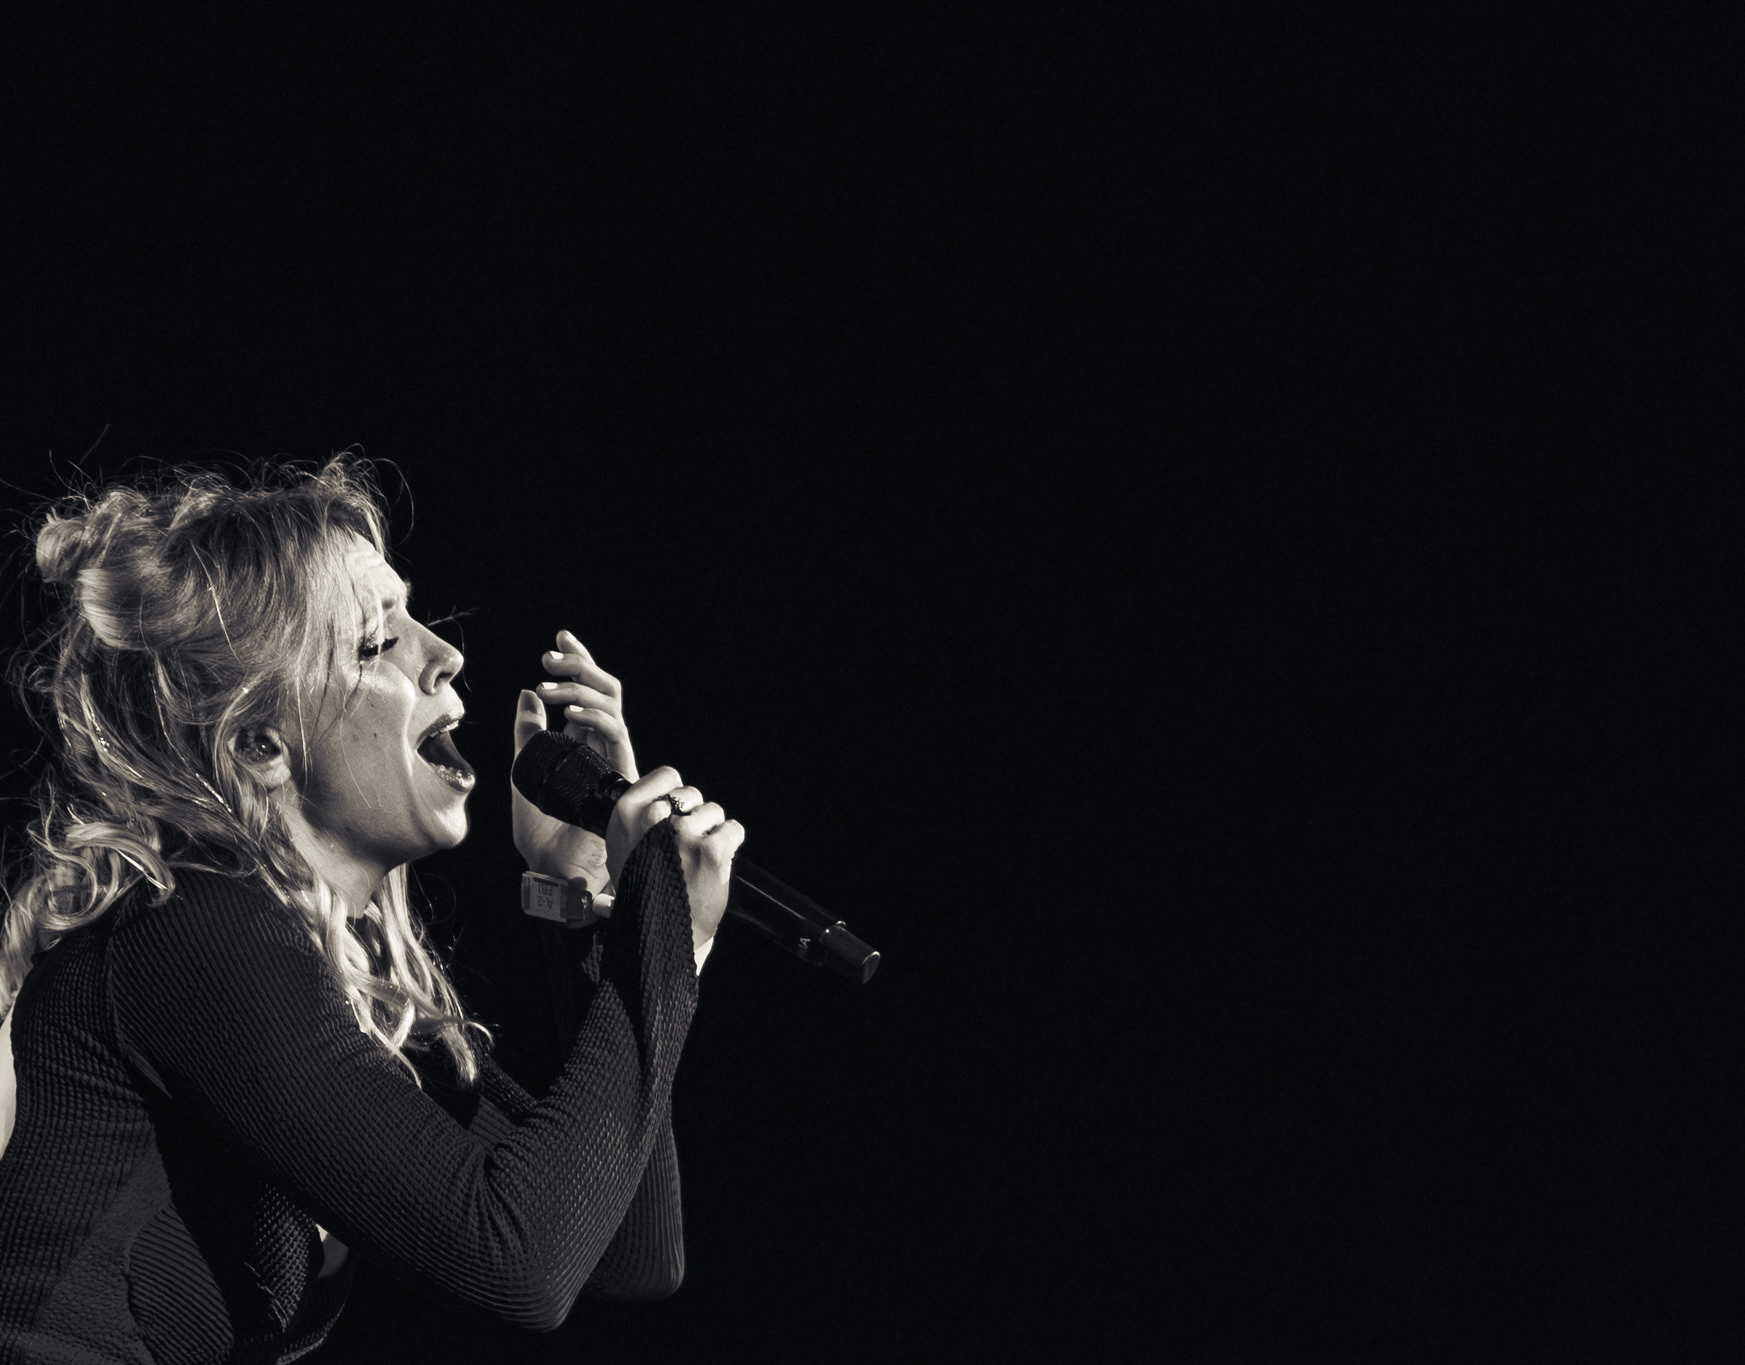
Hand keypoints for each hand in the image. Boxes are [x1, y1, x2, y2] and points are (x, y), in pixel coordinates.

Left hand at [512, 631, 638, 916]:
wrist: (552, 869)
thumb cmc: (540, 831)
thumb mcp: (524, 769)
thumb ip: (528, 733)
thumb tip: (528, 695)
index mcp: (583, 741)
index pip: (589, 692)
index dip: (579, 661)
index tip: (561, 638)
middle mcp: (603, 745)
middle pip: (606, 690)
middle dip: (581, 663)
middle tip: (550, 655)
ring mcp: (614, 757)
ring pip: (612, 703)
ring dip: (581, 685)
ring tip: (550, 684)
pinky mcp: (621, 773)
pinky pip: (615, 732)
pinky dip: (593, 714)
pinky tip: (568, 712)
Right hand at [606, 770, 745, 953]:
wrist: (660, 934)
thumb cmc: (644, 891)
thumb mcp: (623, 851)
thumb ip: (639, 820)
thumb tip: (662, 799)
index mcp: (626, 814)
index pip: (667, 775)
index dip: (675, 795)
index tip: (673, 817)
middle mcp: (652, 819)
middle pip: (692, 794)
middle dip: (695, 816)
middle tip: (684, 847)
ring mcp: (682, 834)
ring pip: (714, 811)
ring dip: (712, 833)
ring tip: (696, 861)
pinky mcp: (710, 851)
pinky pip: (733, 829)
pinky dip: (730, 844)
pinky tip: (715, 864)